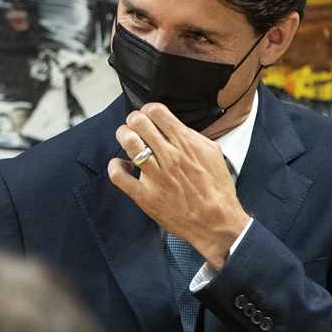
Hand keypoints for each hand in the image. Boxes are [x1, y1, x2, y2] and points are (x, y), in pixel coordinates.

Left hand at [108, 103, 251, 268]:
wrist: (216, 222)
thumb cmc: (217, 190)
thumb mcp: (213, 153)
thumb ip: (193, 137)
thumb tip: (175, 127)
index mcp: (186, 144)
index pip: (157, 112)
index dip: (148, 109)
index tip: (148, 115)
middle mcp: (169, 157)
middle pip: (139, 122)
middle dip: (133, 120)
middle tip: (134, 126)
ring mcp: (156, 177)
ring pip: (128, 143)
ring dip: (124, 136)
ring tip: (127, 139)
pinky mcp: (145, 196)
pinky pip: (119, 176)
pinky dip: (115, 167)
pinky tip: (121, 165)